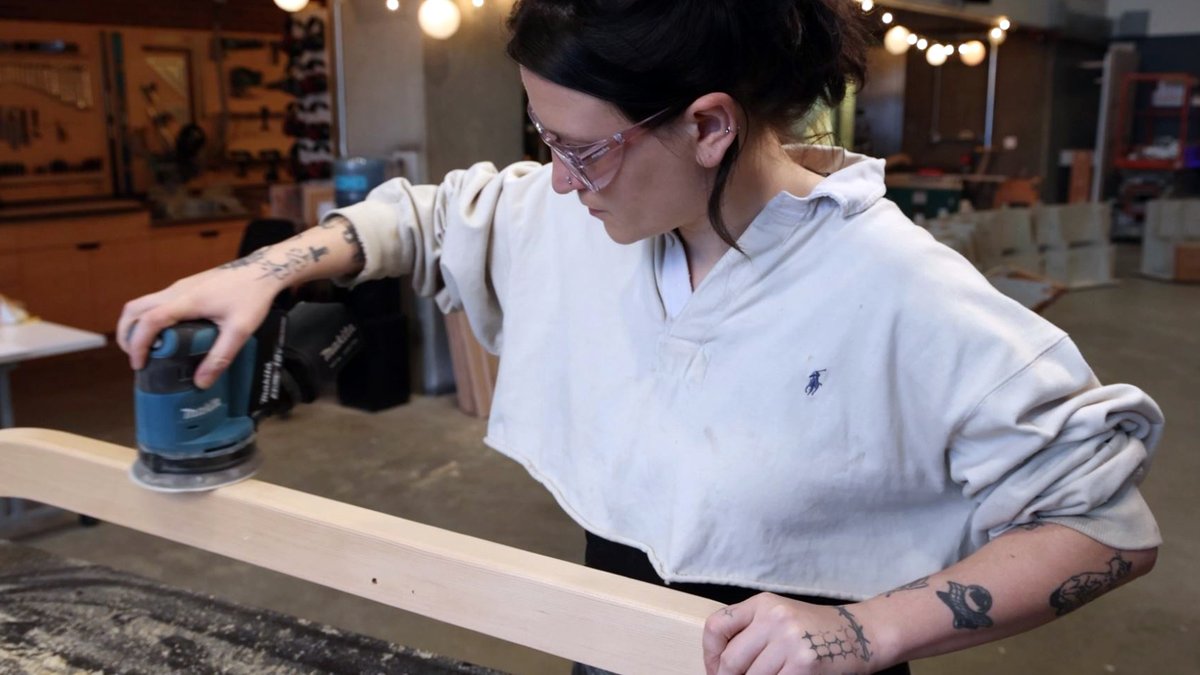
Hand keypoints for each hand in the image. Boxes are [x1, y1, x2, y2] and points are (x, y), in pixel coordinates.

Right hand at [117, 262, 282, 388]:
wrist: (263, 269)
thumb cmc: (252, 296)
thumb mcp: (240, 330)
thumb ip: (220, 356)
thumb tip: (201, 382)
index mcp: (186, 301)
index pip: (150, 320)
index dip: (138, 343)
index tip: (140, 364)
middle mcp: (176, 291)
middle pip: (134, 309)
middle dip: (127, 334)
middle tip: (135, 357)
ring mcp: (179, 287)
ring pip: (143, 303)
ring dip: (136, 325)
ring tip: (145, 349)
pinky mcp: (186, 287)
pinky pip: (157, 302)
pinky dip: (149, 318)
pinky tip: (164, 335)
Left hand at [703, 593, 876, 674]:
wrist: (860, 634)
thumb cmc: (815, 630)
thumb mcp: (779, 617)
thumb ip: (750, 632)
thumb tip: (720, 666)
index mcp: (762, 604)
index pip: (716, 627)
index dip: (709, 656)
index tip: (715, 670)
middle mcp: (773, 618)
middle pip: (730, 661)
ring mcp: (790, 642)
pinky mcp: (804, 665)